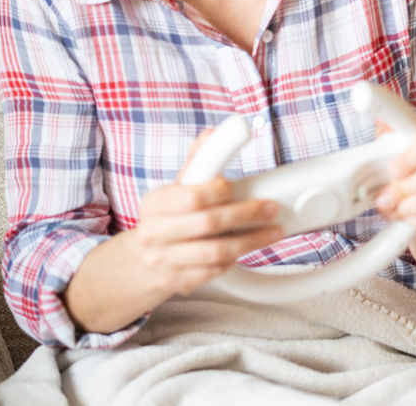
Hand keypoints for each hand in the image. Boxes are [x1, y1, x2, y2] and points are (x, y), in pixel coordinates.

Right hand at [131, 129, 283, 296]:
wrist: (142, 260)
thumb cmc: (169, 217)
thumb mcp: (178, 187)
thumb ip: (198, 161)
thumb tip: (212, 132)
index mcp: (155, 203)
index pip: (193, 195)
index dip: (220, 190)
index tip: (236, 187)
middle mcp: (154, 233)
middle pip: (209, 223)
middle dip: (248, 215)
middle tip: (272, 210)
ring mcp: (163, 260)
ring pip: (216, 252)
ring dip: (251, 241)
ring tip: (272, 232)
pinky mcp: (176, 282)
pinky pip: (213, 271)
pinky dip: (233, 260)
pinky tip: (244, 250)